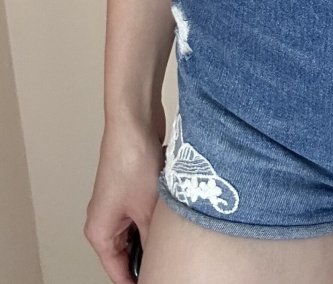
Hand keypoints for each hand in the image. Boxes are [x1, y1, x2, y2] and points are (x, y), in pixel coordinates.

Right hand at [84, 113, 165, 282]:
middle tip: (172, 261)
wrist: (135, 123)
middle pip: (128, 254)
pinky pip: (145, 214)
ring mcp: (119, 205)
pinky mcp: (132, 191)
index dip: (139, 281)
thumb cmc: (131, 161)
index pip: (118, 273)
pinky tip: (173, 216)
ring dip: (155, 234)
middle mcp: (105, 221)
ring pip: (139, 233)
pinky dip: (157, 217)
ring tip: (175, 238)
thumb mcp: (147, 210)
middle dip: (149, 257)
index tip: (160, 280)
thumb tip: (160, 261)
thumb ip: (152, 242)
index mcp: (100, 232)